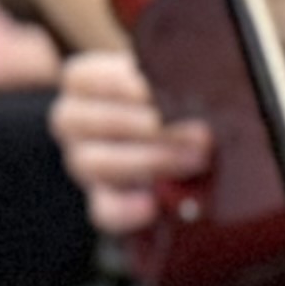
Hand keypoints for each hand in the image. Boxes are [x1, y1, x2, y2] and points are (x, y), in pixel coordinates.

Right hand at [46, 43, 209, 242]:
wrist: (176, 141)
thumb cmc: (176, 100)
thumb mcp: (173, 82)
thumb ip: (176, 79)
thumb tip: (207, 75)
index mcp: (85, 84)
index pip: (82, 78)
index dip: (118, 84)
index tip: (156, 90)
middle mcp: (76, 122)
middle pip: (88, 121)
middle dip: (149, 127)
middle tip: (199, 132)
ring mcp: (86, 162)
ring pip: (93, 163)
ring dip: (149, 161)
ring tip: (196, 160)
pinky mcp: (104, 199)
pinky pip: (104, 210)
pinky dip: (126, 210)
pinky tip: (152, 206)